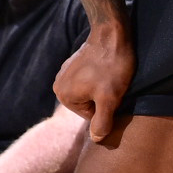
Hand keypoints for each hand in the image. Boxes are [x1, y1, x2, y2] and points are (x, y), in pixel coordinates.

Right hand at [54, 22, 135, 141]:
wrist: (112, 32)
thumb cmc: (112, 66)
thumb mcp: (110, 98)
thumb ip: (102, 122)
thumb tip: (96, 139)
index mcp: (63, 96)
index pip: (91, 117)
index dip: (106, 108)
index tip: (113, 92)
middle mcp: (58, 85)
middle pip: (89, 105)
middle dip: (103, 98)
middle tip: (113, 84)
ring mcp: (65, 73)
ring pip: (90, 92)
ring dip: (103, 88)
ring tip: (111, 75)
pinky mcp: (74, 63)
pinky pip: (88, 80)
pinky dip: (100, 77)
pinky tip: (107, 68)